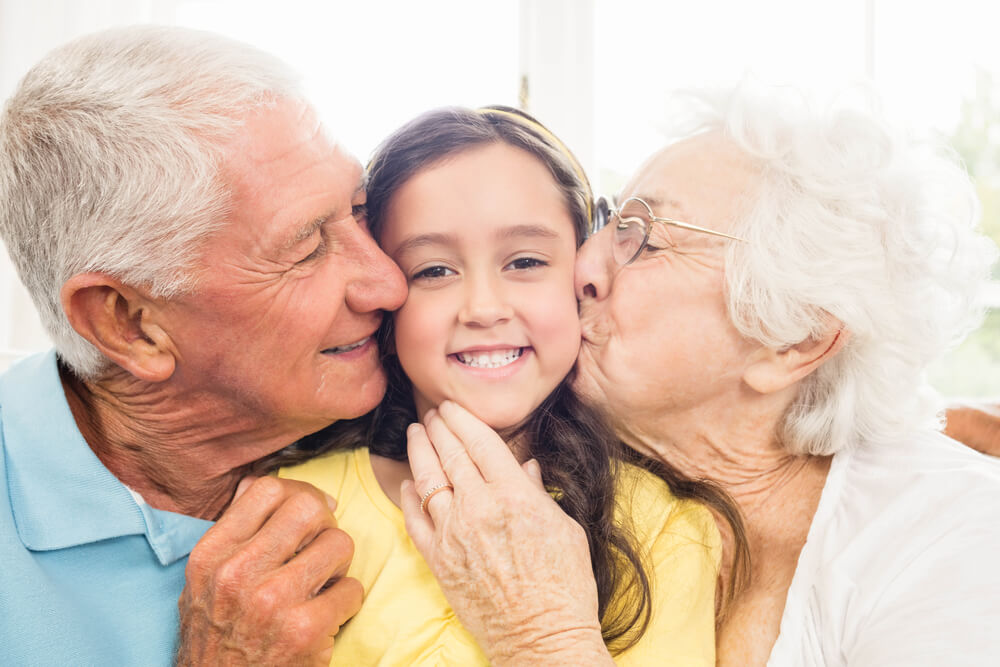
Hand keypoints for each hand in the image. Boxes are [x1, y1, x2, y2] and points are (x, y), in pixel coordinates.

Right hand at [176, 476, 362, 665]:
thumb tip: (291, 490)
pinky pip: (352, 589)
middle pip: (308, 507)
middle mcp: (237, 574)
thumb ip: (237, 532)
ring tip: (323, 583)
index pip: (267, 489)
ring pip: (339, 542)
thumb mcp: (206, 580)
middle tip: (319, 549)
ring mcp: (272, 602)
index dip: (298, 495)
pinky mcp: (305, 631)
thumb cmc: (219, 636)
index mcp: (211, 555)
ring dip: (339, 564)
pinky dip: (346, 602)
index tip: (308, 517)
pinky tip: (326, 615)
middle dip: (323, 525)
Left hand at [401, 401, 612, 666]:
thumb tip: (524, 465)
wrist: (542, 638)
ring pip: (427, 480)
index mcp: (515, 496)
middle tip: (431, 413)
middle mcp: (479, 509)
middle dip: (438, 428)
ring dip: (419, 451)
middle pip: (450, 454)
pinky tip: (406, 481)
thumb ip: (539, 491)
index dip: (462, 419)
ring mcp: (454, 534)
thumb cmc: (564, 586)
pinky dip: (407, 496)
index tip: (453, 407)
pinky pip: (414, 519)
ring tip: (415, 433)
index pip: (480, 442)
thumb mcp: (565, 528)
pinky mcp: (438, 560)